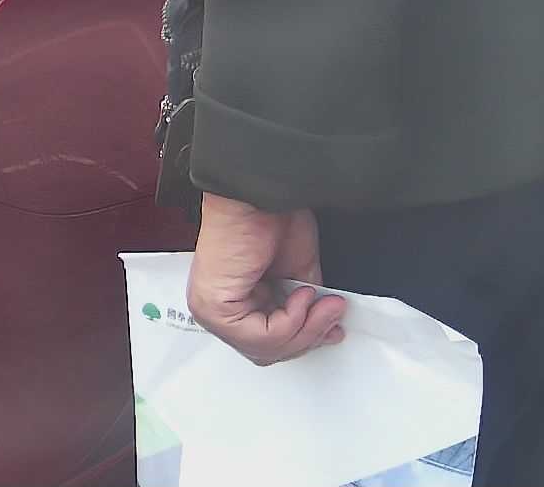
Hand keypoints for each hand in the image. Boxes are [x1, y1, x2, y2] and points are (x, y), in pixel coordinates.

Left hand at [185, 194, 346, 365]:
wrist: (258, 192)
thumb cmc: (270, 216)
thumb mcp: (297, 273)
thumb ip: (303, 307)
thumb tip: (323, 327)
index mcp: (231, 300)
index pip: (265, 343)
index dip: (304, 338)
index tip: (332, 327)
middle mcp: (216, 309)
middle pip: (266, 351)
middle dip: (307, 336)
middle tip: (332, 315)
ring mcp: (211, 310)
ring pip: (264, 348)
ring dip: (305, 327)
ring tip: (320, 301)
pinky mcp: (215, 306)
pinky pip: (260, 336)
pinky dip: (291, 319)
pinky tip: (300, 293)